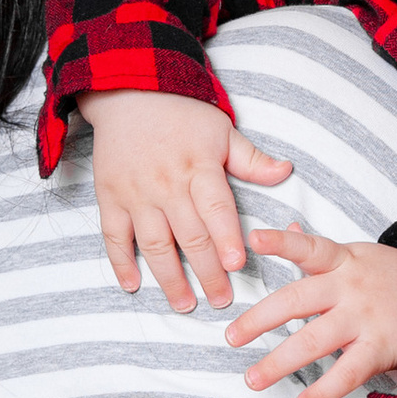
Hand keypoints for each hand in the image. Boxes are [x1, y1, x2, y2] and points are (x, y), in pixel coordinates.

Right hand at [80, 90, 293, 309]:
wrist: (128, 93)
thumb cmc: (182, 113)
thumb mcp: (222, 130)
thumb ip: (252, 159)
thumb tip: (286, 172)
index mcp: (199, 168)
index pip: (216, 209)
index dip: (226, 238)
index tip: (236, 265)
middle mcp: (167, 184)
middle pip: (189, 236)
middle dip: (207, 272)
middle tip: (221, 300)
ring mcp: (136, 194)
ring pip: (154, 244)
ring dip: (169, 278)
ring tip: (185, 303)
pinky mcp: (110, 197)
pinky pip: (114, 236)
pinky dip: (121, 263)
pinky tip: (133, 286)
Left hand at [227, 221, 396, 397]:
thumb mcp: (361, 255)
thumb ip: (321, 250)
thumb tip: (286, 227)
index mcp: (344, 261)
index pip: (308, 247)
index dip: (281, 242)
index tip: (253, 240)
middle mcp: (350, 287)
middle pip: (296, 300)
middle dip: (258, 320)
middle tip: (231, 337)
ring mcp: (365, 318)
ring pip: (313, 341)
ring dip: (279, 363)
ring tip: (253, 380)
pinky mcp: (381, 348)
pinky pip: (347, 373)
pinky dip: (323, 391)